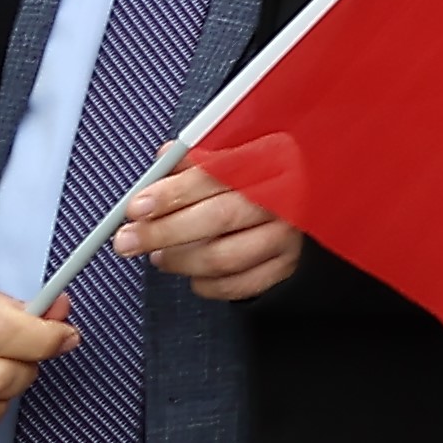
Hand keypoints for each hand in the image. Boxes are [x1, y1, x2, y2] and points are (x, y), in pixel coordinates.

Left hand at [117, 159, 304, 301]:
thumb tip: (164, 159)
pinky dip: (204, 283)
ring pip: (222, 257)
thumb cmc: (270, 180)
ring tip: (159, 255)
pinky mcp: (286, 269)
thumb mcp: (244, 156)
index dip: (173, 193)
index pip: (217, 175)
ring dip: (179, 260)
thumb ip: (203, 159)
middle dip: (162, 232)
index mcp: (274, 160)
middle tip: (126, 241)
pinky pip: (235, 285)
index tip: (136, 207)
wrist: (316, 208)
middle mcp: (286, 198)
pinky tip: (193, 272)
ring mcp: (288, 236)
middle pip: (217, 218)